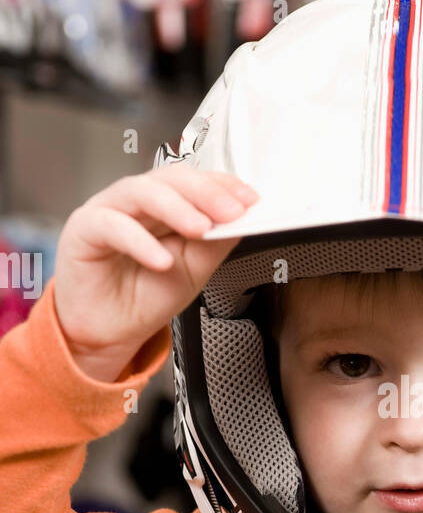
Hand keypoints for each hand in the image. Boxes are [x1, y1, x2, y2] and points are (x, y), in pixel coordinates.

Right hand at [54, 166, 257, 381]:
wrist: (109, 332)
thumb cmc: (145, 297)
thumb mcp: (194, 271)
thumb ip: (215, 244)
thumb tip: (241, 219)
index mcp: (164, 205)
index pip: (194, 181)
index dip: (222, 186)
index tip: (250, 200)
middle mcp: (136, 201)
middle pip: (170, 179)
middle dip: (205, 193)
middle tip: (231, 212)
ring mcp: (108, 210)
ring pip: (141, 192)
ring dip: (176, 208)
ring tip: (201, 229)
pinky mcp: (83, 229)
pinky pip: (112, 225)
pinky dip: (139, 241)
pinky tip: (161, 260)